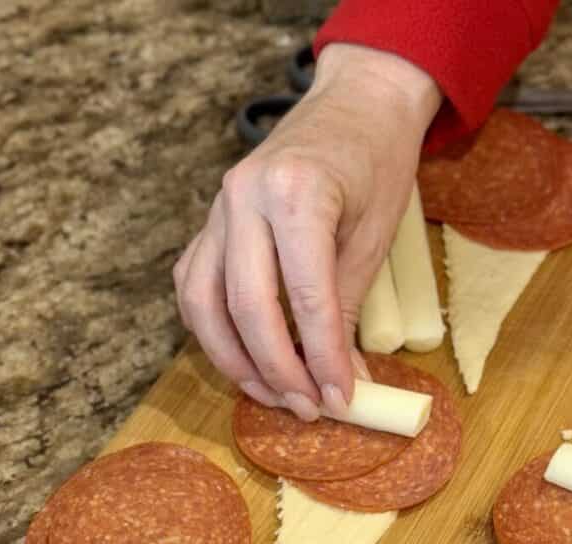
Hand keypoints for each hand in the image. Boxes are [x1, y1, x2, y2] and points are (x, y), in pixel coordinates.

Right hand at [174, 44, 440, 419]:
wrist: (355, 106)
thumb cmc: (376, 166)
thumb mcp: (374, 237)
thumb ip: (347, 308)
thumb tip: (340, 380)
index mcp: (297, 194)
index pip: (305, 298)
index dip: (322, 358)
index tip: (339, 400)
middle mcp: (244, 197)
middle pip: (246, 306)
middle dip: (278, 369)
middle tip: (307, 408)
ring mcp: (218, 208)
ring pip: (204, 302)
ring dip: (234, 360)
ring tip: (273, 394)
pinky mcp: (210, 221)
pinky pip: (195, 284)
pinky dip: (212, 329)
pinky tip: (242, 358)